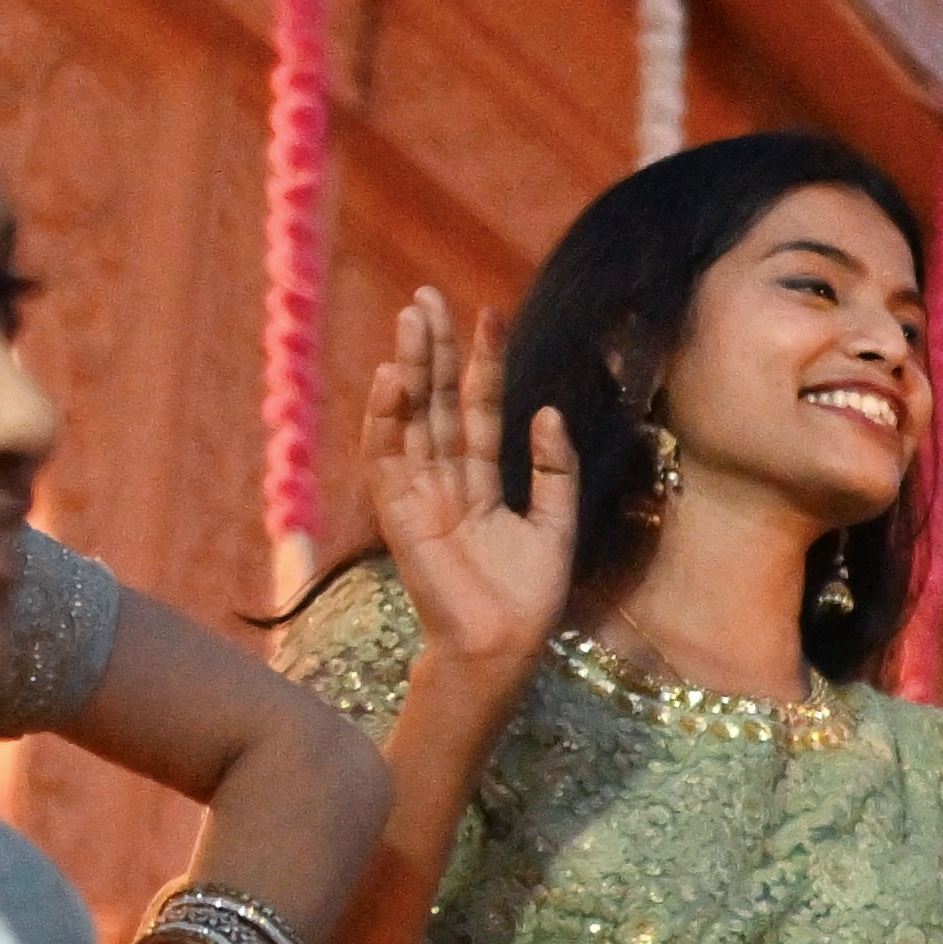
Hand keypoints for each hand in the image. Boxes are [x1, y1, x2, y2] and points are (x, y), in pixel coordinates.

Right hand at [370, 287, 578, 665]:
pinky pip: (388, 459)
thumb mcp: (555, 524)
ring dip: (409, 370)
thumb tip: (548, 410)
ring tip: (412, 320)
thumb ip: (553, 468)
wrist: (503, 647)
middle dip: (433, 350)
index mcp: (479, 480)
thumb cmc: (529, 597)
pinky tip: (394, 379)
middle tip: (428, 296)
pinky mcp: (399, 516)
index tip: (489, 312)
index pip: (478, 409)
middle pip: (437, 403)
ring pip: (410, 420)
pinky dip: (387, 419)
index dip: (484, 363)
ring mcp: (418, 495)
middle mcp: (443, 480)